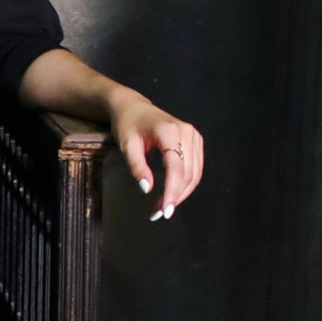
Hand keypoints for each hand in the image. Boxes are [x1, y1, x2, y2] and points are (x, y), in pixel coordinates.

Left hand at [107, 91, 203, 219]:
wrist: (133, 107)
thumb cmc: (127, 124)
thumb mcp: (126, 145)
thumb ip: (137, 167)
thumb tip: (147, 189)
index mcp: (169, 131)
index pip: (176, 167)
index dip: (172, 191)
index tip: (165, 210)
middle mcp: (186, 132)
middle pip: (188, 173)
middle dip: (175, 196)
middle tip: (158, 213)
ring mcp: (193, 136)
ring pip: (195, 174)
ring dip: (181, 194)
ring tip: (163, 207)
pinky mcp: (194, 140)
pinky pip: (195, 168)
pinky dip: (185, 184)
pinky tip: (172, 194)